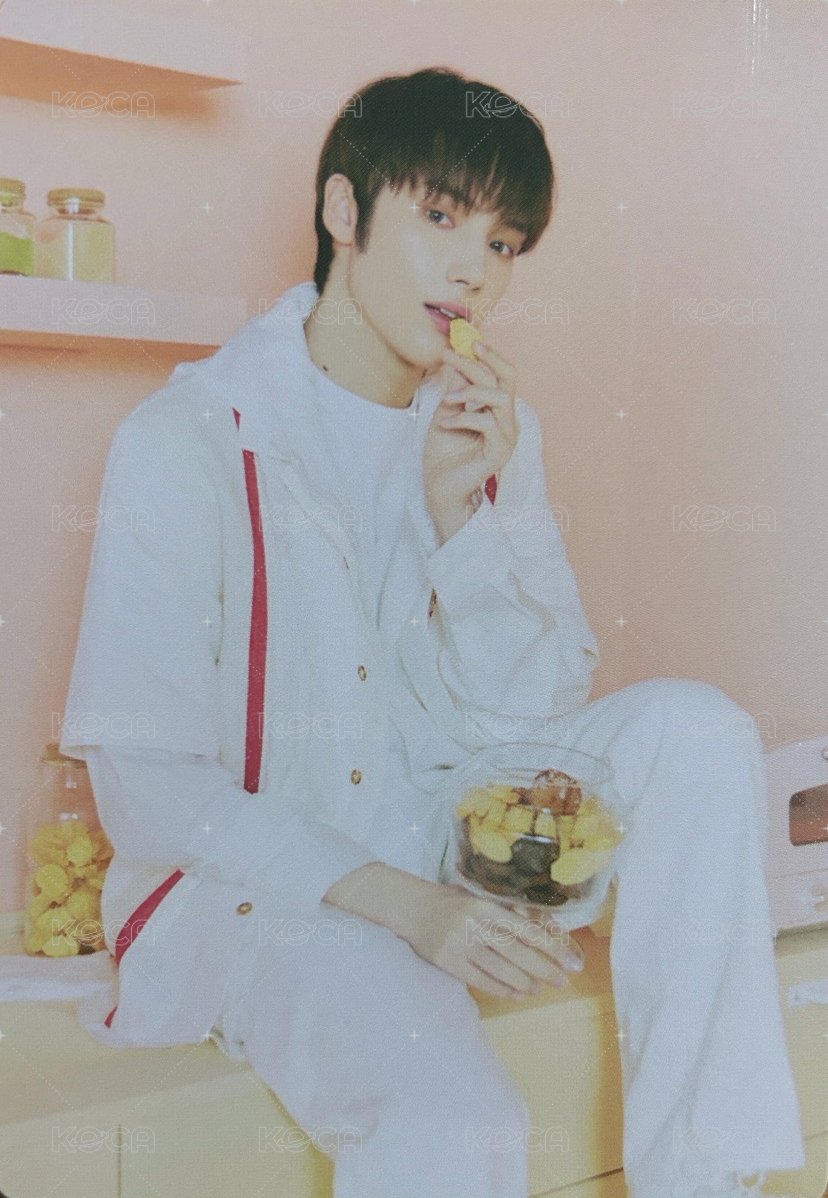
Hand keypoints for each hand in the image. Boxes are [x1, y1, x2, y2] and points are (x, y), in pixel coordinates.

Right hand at [398, 879, 584, 1000]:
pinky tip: (516, 992)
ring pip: (500, 970)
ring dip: (524, 982)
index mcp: (485, 906)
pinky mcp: (447, 962)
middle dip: (544, 969)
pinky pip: (480, 980)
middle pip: (516, 953)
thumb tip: (547, 929)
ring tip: (539, 988)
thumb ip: (509, 912)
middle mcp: (474, 925)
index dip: (552, 947)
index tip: (572, 961)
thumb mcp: (481, 898)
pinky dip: (501, 988)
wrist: (411, 908)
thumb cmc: (453, 901)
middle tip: (563, 980)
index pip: (526, 929)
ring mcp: (459, 945)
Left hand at [423, 340, 518, 543]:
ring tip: (446, 401)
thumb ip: (456, 388)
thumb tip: (459, 359)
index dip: (488, 356)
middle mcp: (508, 420)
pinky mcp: (501, 452)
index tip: (465, 342)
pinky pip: (487, 422)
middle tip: (451, 356)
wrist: (438, 486)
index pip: (503, 375)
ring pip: (499, 398)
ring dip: (469, 393)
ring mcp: (508, 437)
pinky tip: (445, 424)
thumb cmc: (443, 452)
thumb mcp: (447, 411)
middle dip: (477, 364)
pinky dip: (463, 418)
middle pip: (504, 380)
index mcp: (499, 409)